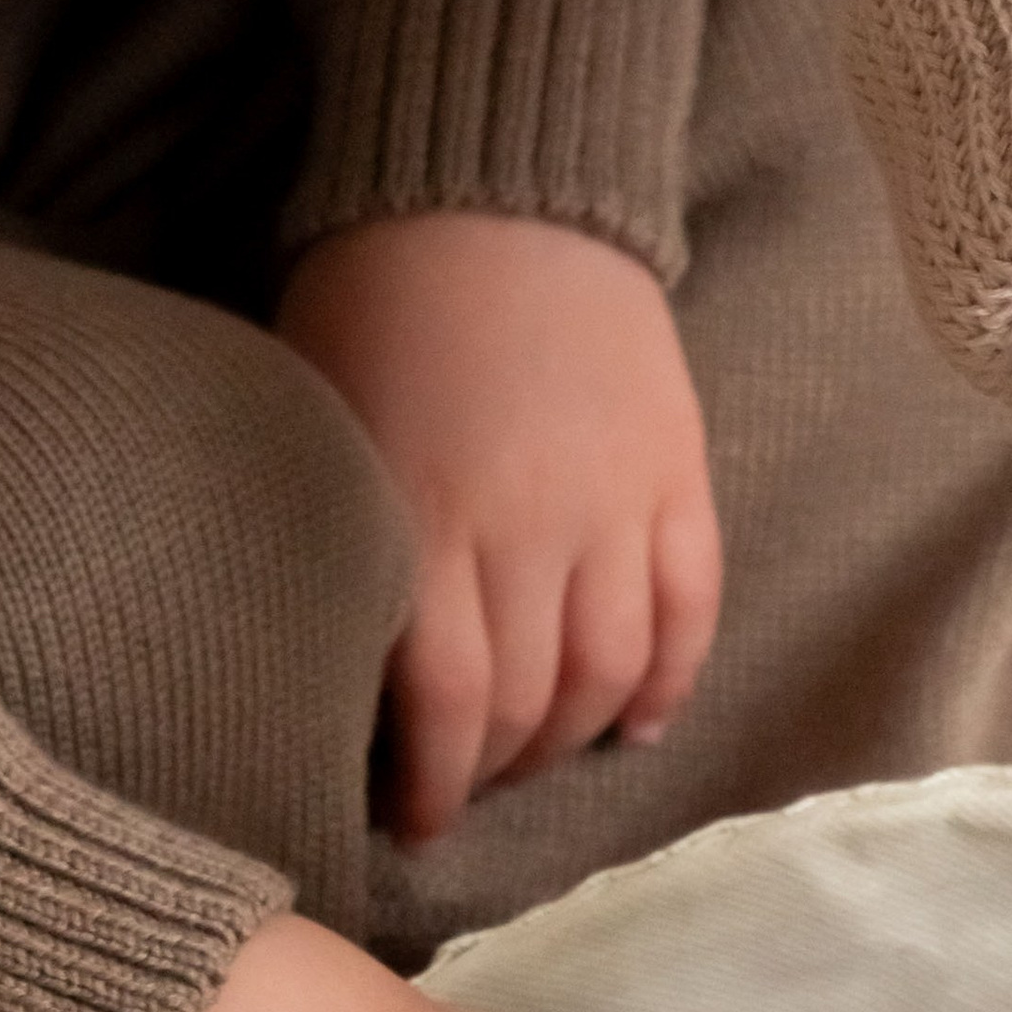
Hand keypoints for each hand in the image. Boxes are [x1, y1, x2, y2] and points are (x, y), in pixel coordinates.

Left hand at [279, 212, 721, 845]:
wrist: (494, 188)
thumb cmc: (371, 302)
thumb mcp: (320, 428)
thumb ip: (346, 547)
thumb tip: (354, 669)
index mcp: (424, 521)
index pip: (448, 707)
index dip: (435, 787)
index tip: (414, 823)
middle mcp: (529, 531)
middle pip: (534, 705)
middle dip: (499, 769)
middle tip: (472, 787)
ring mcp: (616, 507)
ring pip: (614, 674)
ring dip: (579, 737)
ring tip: (546, 755)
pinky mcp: (679, 477)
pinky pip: (691, 610)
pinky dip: (671, 683)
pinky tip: (642, 723)